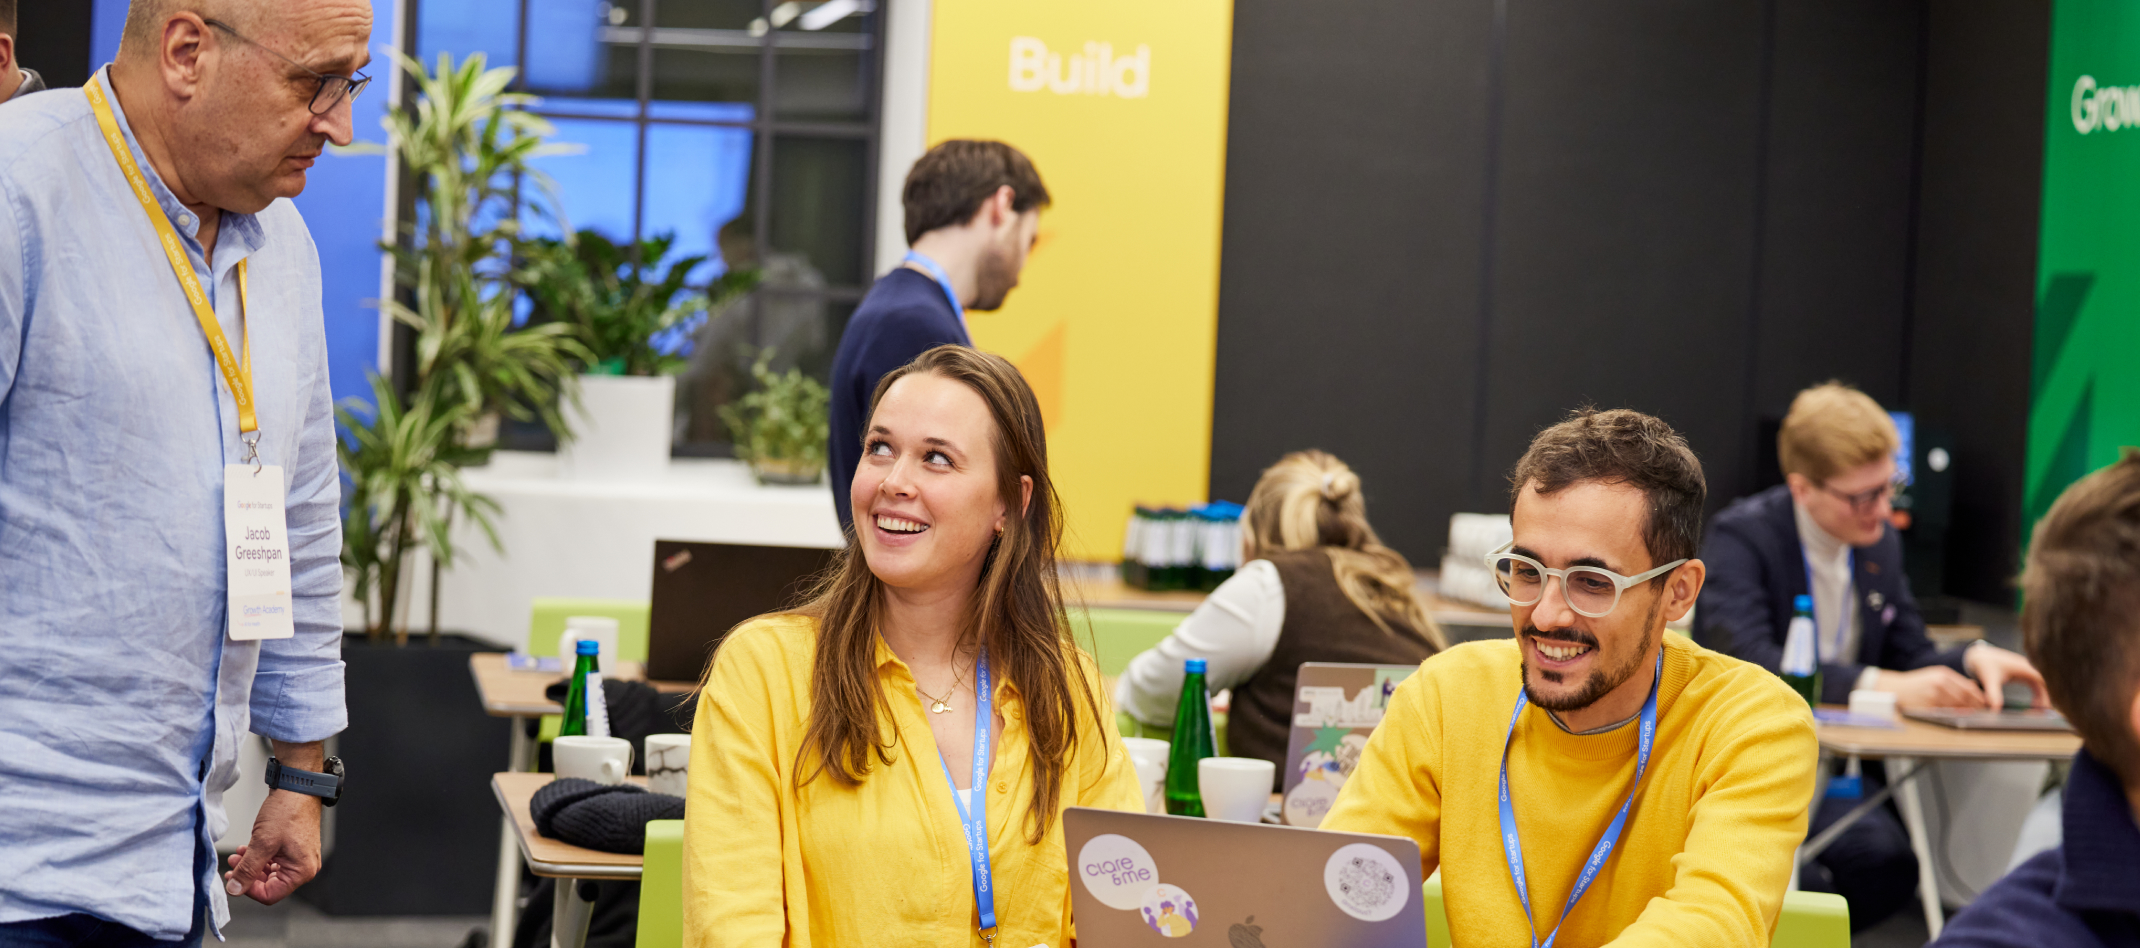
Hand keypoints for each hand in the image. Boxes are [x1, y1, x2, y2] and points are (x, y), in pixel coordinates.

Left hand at [223, 788, 321, 903]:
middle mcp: (304, 867)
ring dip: (252, 866)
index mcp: (302, 871)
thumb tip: (235, 889)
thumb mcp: (262, 843)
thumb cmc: (288, 811)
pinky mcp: (295, 849)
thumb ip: (247, 870)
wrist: (297, 787)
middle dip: (248, 875)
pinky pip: (275, 862)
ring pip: (270, 873)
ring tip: (238, 855)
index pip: (271, 895)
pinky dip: (260, 858)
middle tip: (232, 865)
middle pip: (271, 885)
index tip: (234, 879)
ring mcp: (300, 858)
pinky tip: (248, 849)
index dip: (249, 890)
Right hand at [1879, 665, 1987, 709]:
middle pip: (1964, 698)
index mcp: (1943, 674)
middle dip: (1974, 706)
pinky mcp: (1928, 706)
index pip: (1967, 688)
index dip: (1978, 697)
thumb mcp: (1934, 675)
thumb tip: (1973, 687)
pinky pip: (1945, 713)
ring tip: (1970, 716)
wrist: (1895, 689)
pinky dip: (1952, 716)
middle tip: (1980, 712)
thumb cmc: (1916, 683)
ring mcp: (1933, 695)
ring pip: (1956, 707)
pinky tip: (1956, 718)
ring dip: (1965, 712)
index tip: (1984, 704)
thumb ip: (1953, 681)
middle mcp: (1939, 683)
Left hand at [1964, 643, 2050, 708]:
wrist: (1977, 655)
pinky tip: (2034, 704)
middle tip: (2044, 712)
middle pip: (2043, 682)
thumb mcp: (1989, 679)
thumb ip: (1993, 694)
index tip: (2046, 706)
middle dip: (2046, 696)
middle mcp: (2026, 667)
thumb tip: (1995, 709)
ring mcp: (2025, 669)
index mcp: (2022, 667)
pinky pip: (2034, 684)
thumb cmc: (1984, 664)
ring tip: (2039, 710)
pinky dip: (2037, 694)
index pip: (2041, 679)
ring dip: (2042, 696)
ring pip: (2040, 684)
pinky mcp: (2021, 673)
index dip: (2047, 692)